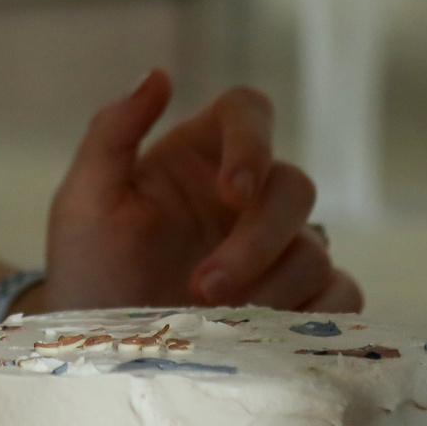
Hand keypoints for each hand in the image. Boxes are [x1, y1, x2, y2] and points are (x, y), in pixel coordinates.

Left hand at [40, 70, 361, 312]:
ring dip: (272, 289)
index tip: (233, 191)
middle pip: (294, 187)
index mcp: (201, 155)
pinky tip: (267, 338)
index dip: (254, 141)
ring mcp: (276, 252)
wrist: (97, 351)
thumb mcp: (84, 200)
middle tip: (206, 288)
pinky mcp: (297, 304)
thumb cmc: (88, 266)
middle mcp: (247, 198)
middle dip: (257, 240)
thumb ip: (113, 132)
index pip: (249, 112)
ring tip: (216, 326)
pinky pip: (342, 297)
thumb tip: (158, 75)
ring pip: (314, 251)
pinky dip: (318, 316)